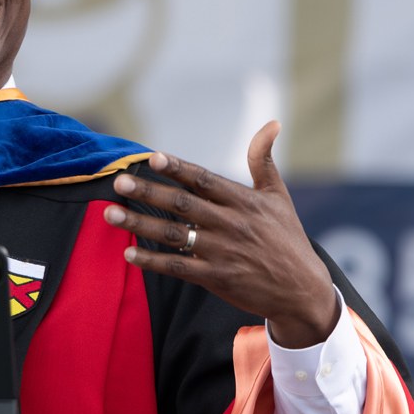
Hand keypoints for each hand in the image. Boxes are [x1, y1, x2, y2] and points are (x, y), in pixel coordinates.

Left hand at [105, 121, 338, 348]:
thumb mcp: (278, 197)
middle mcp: (231, 224)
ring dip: (139, 224)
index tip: (153, 157)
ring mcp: (222, 253)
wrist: (303, 291)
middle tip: (118, 182)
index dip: (178, 168)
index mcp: (244, 201)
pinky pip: (178, 267)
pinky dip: (152, 261)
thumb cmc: (287, 238)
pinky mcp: (216, 278)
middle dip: (148, 193)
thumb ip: (264, 160)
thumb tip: (272, 123)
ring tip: (109, 213)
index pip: (204, 180)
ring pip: (174, 235)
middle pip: (183, 205)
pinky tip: (128, 253)